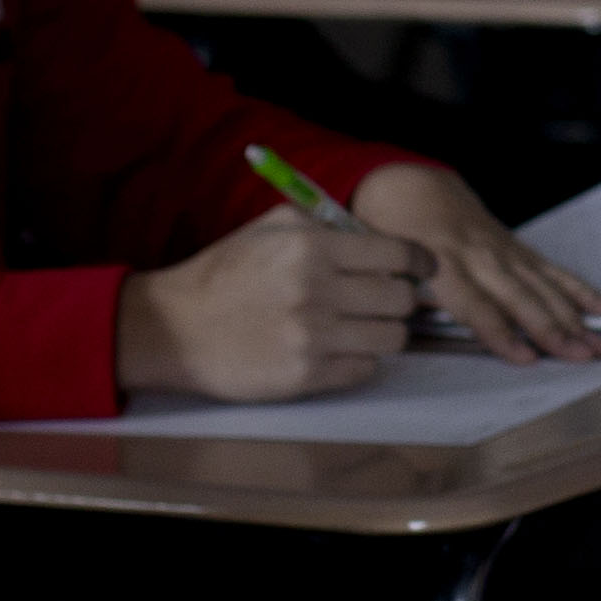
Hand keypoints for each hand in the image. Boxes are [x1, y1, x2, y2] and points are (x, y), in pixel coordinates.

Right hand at [114, 211, 430, 401]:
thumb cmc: (226, 273)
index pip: (398, 254)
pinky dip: (360, 359)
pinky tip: (339, 348)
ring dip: (384, 332)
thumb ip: (329, 224)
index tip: (425, 269)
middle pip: (402, 300)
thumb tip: (379, 234)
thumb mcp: (273, 226)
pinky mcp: (305, 376)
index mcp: (313, 246)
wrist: (175, 328)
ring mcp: (313, 337)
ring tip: (363, 325)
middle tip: (386, 299)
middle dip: (400, 299)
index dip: (420, 262)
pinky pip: (365, 369)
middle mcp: (318, 290)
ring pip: (391, 338)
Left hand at [349, 160, 600, 363]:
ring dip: (574, 317)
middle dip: (553, 329)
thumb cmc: (389, 229)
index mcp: (440, 261)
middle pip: (521, 298)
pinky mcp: (515, 246)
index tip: (526, 357)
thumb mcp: (381, 259)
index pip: (475, 304)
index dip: (501, 332)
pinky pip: (551, 269)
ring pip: (543, 286)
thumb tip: (413, 326)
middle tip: (581, 355)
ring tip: (599, 343)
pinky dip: (579, 289)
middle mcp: (478, 255)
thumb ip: (399, 291)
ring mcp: (501, 250)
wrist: (407, 184)